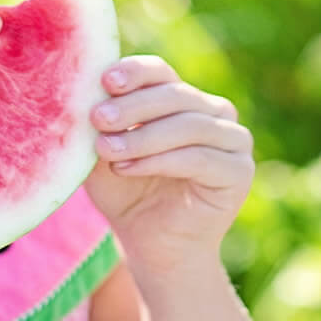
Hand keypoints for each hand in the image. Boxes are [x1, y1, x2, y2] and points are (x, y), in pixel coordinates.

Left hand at [84, 55, 253, 271]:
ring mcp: (232, 140)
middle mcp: (213, 113)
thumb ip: (98, 124)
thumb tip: (81, 91)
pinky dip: (159, 161)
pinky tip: (126, 169)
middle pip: (175, 94)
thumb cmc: (126, 195)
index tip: (105, 80)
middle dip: (133, 106)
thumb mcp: (104, 154)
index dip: (135, 73)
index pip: (160, 73)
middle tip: (97, 118)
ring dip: (142, 137)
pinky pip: (199, 157)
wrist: (152, 247)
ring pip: (188, 125)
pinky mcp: (239, 171)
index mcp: (182, 99)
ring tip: (105, 150)